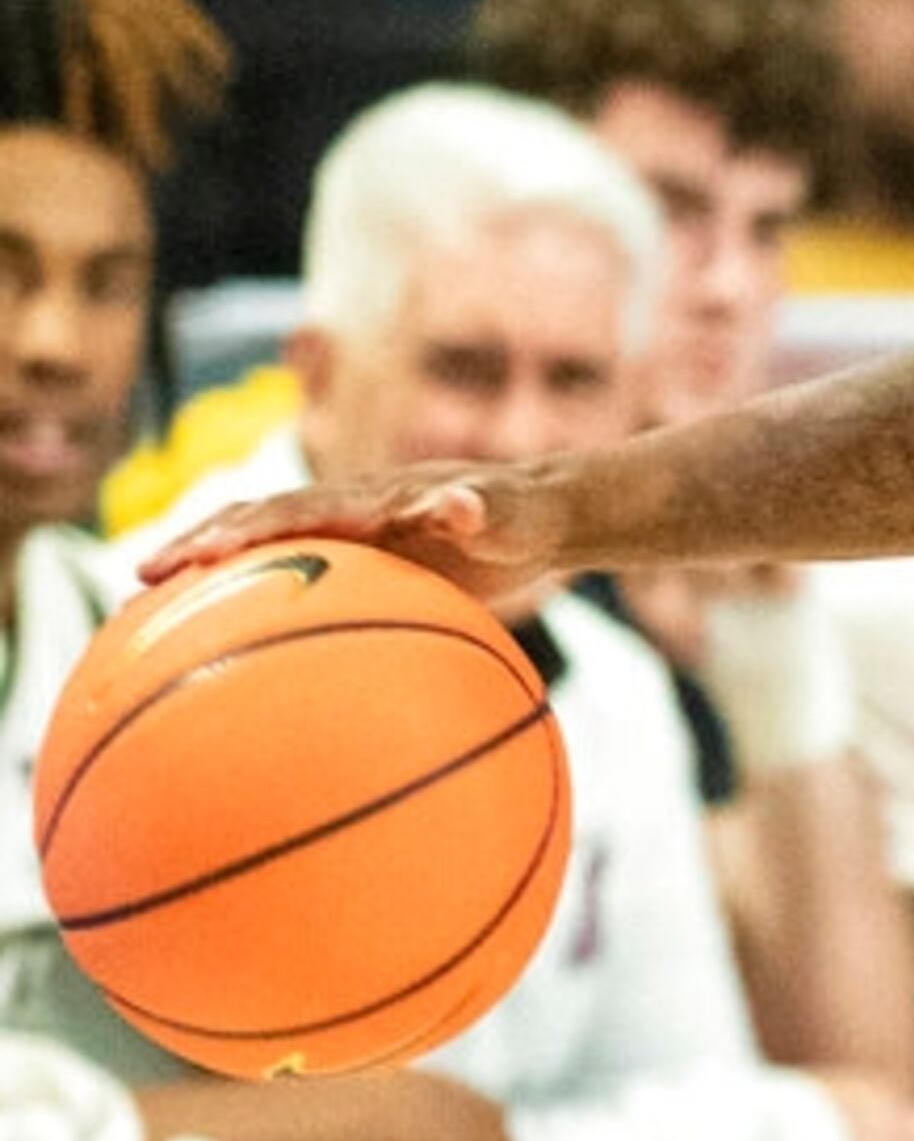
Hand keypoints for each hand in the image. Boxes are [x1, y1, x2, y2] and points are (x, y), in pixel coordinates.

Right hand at [137, 464, 559, 609]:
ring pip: (266, 544)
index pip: (295, 511)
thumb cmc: (529, 513)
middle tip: (140, 577)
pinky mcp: (362, 557)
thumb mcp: (512, 514)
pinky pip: (296, 575)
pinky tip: (225, 642)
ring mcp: (352, 531)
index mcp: (375, 498)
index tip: (195, 556)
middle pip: (260, 520)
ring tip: (148, 604)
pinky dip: (253, 596)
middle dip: (201, 544)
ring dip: (211, 567)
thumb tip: (456, 503)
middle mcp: (352, 509)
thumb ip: (483, 508)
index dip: (244, 530)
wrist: (546, 511)